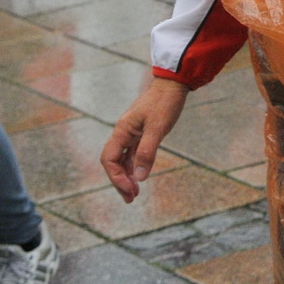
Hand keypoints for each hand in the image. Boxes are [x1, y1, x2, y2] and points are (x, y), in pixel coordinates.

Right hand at [101, 78, 188, 202]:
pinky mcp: (141, 132)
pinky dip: (134, 166)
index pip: (109, 159)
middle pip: (113, 162)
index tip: (131, 189)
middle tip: (131, 199)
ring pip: (123, 159)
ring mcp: (131, 133)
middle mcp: (123, 132)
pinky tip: (139, 176)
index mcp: (122, 130)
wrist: (173, 84)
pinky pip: (132, 153)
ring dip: (126, 176)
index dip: (116, 177)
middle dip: (119, 181)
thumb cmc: (165, 103)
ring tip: (134, 193)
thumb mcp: (158, 128)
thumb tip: (139, 177)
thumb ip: (147, 152)